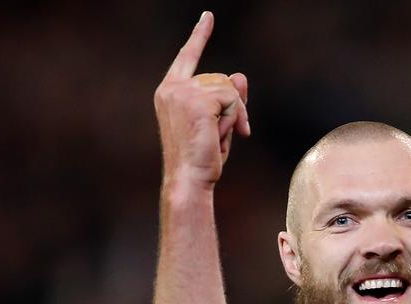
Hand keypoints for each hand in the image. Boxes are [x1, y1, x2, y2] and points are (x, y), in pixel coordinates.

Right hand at [154, 11, 249, 190]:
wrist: (189, 179)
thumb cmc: (200, 157)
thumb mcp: (217, 123)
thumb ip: (228, 99)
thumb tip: (240, 75)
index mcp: (169, 91)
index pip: (188, 56)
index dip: (199, 36)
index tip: (208, 17)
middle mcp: (172, 87)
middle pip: (220, 78)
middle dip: (233, 105)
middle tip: (233, 133)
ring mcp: (183, 92)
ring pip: (228, 89)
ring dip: (235, 114)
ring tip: (223, 138)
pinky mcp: (198, 100)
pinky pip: (232, 98)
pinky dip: (236, 117)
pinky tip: (227, 135)